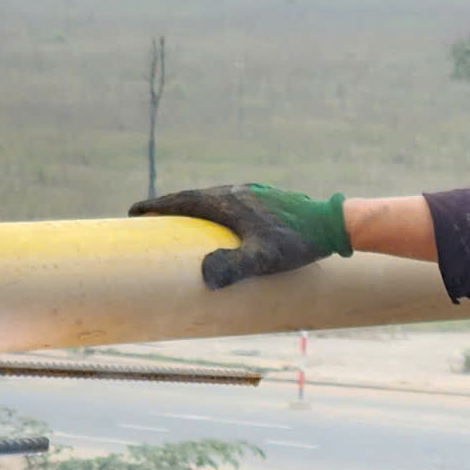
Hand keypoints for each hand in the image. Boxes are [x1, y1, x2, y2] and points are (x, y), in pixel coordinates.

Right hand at [131, 183, 352, 289]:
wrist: (335, 224)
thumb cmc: (298, 242)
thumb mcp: (264, 259)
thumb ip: (234, 267)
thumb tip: (204, 277)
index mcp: (227, 202)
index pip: (182, 201)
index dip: (156, 207)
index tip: (134, 213)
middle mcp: (236, 192)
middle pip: (194, 198)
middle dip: (170, 209)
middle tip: (151, 220)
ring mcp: (253, 194)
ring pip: (213, 201)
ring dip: (194, 210)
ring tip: (182, 225)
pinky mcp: (268, 200)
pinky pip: (231, 205)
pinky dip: (216, 214)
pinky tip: (223, 227)